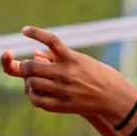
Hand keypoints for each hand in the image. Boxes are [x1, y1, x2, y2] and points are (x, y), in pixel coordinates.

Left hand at [0, 26, 136, 123]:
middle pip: (32, 66)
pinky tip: (34, 92)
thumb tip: (34, 54)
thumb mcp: (80, 60)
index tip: (24, 30)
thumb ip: (57, 57)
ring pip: (32, 83)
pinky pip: (38, 101)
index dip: (35, 33)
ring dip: (28, 80)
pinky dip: (32, 95)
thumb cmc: (95, 74)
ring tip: (32, 80)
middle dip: (24, 66)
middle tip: (25, 66)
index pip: (51, 40)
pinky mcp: (63, 105)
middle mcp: (66, 73)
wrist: (112, 96)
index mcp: (71, 58)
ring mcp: (63, 90)